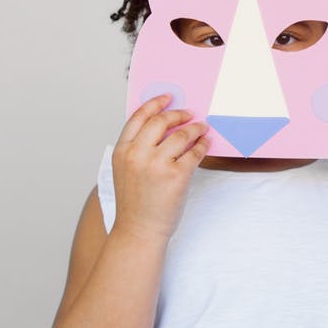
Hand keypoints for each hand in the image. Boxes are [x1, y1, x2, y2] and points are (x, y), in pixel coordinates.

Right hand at [110, 94, 209, 241]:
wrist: (139, 230)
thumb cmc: (135, 202)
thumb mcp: (126, 170)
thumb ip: (138, 147)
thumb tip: (164, 125)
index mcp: (122, 151)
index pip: (138, 117)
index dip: (155, 103)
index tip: (168, 97)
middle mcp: (137, 155)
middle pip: (161, 121)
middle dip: (179, 114)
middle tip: (190, 114)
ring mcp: (156, 165)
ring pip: (181, 134)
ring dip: (195, 128)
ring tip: (201, 128)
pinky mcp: (176, 175)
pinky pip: (194, 152)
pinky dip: (202, 145)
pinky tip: (205, 144)